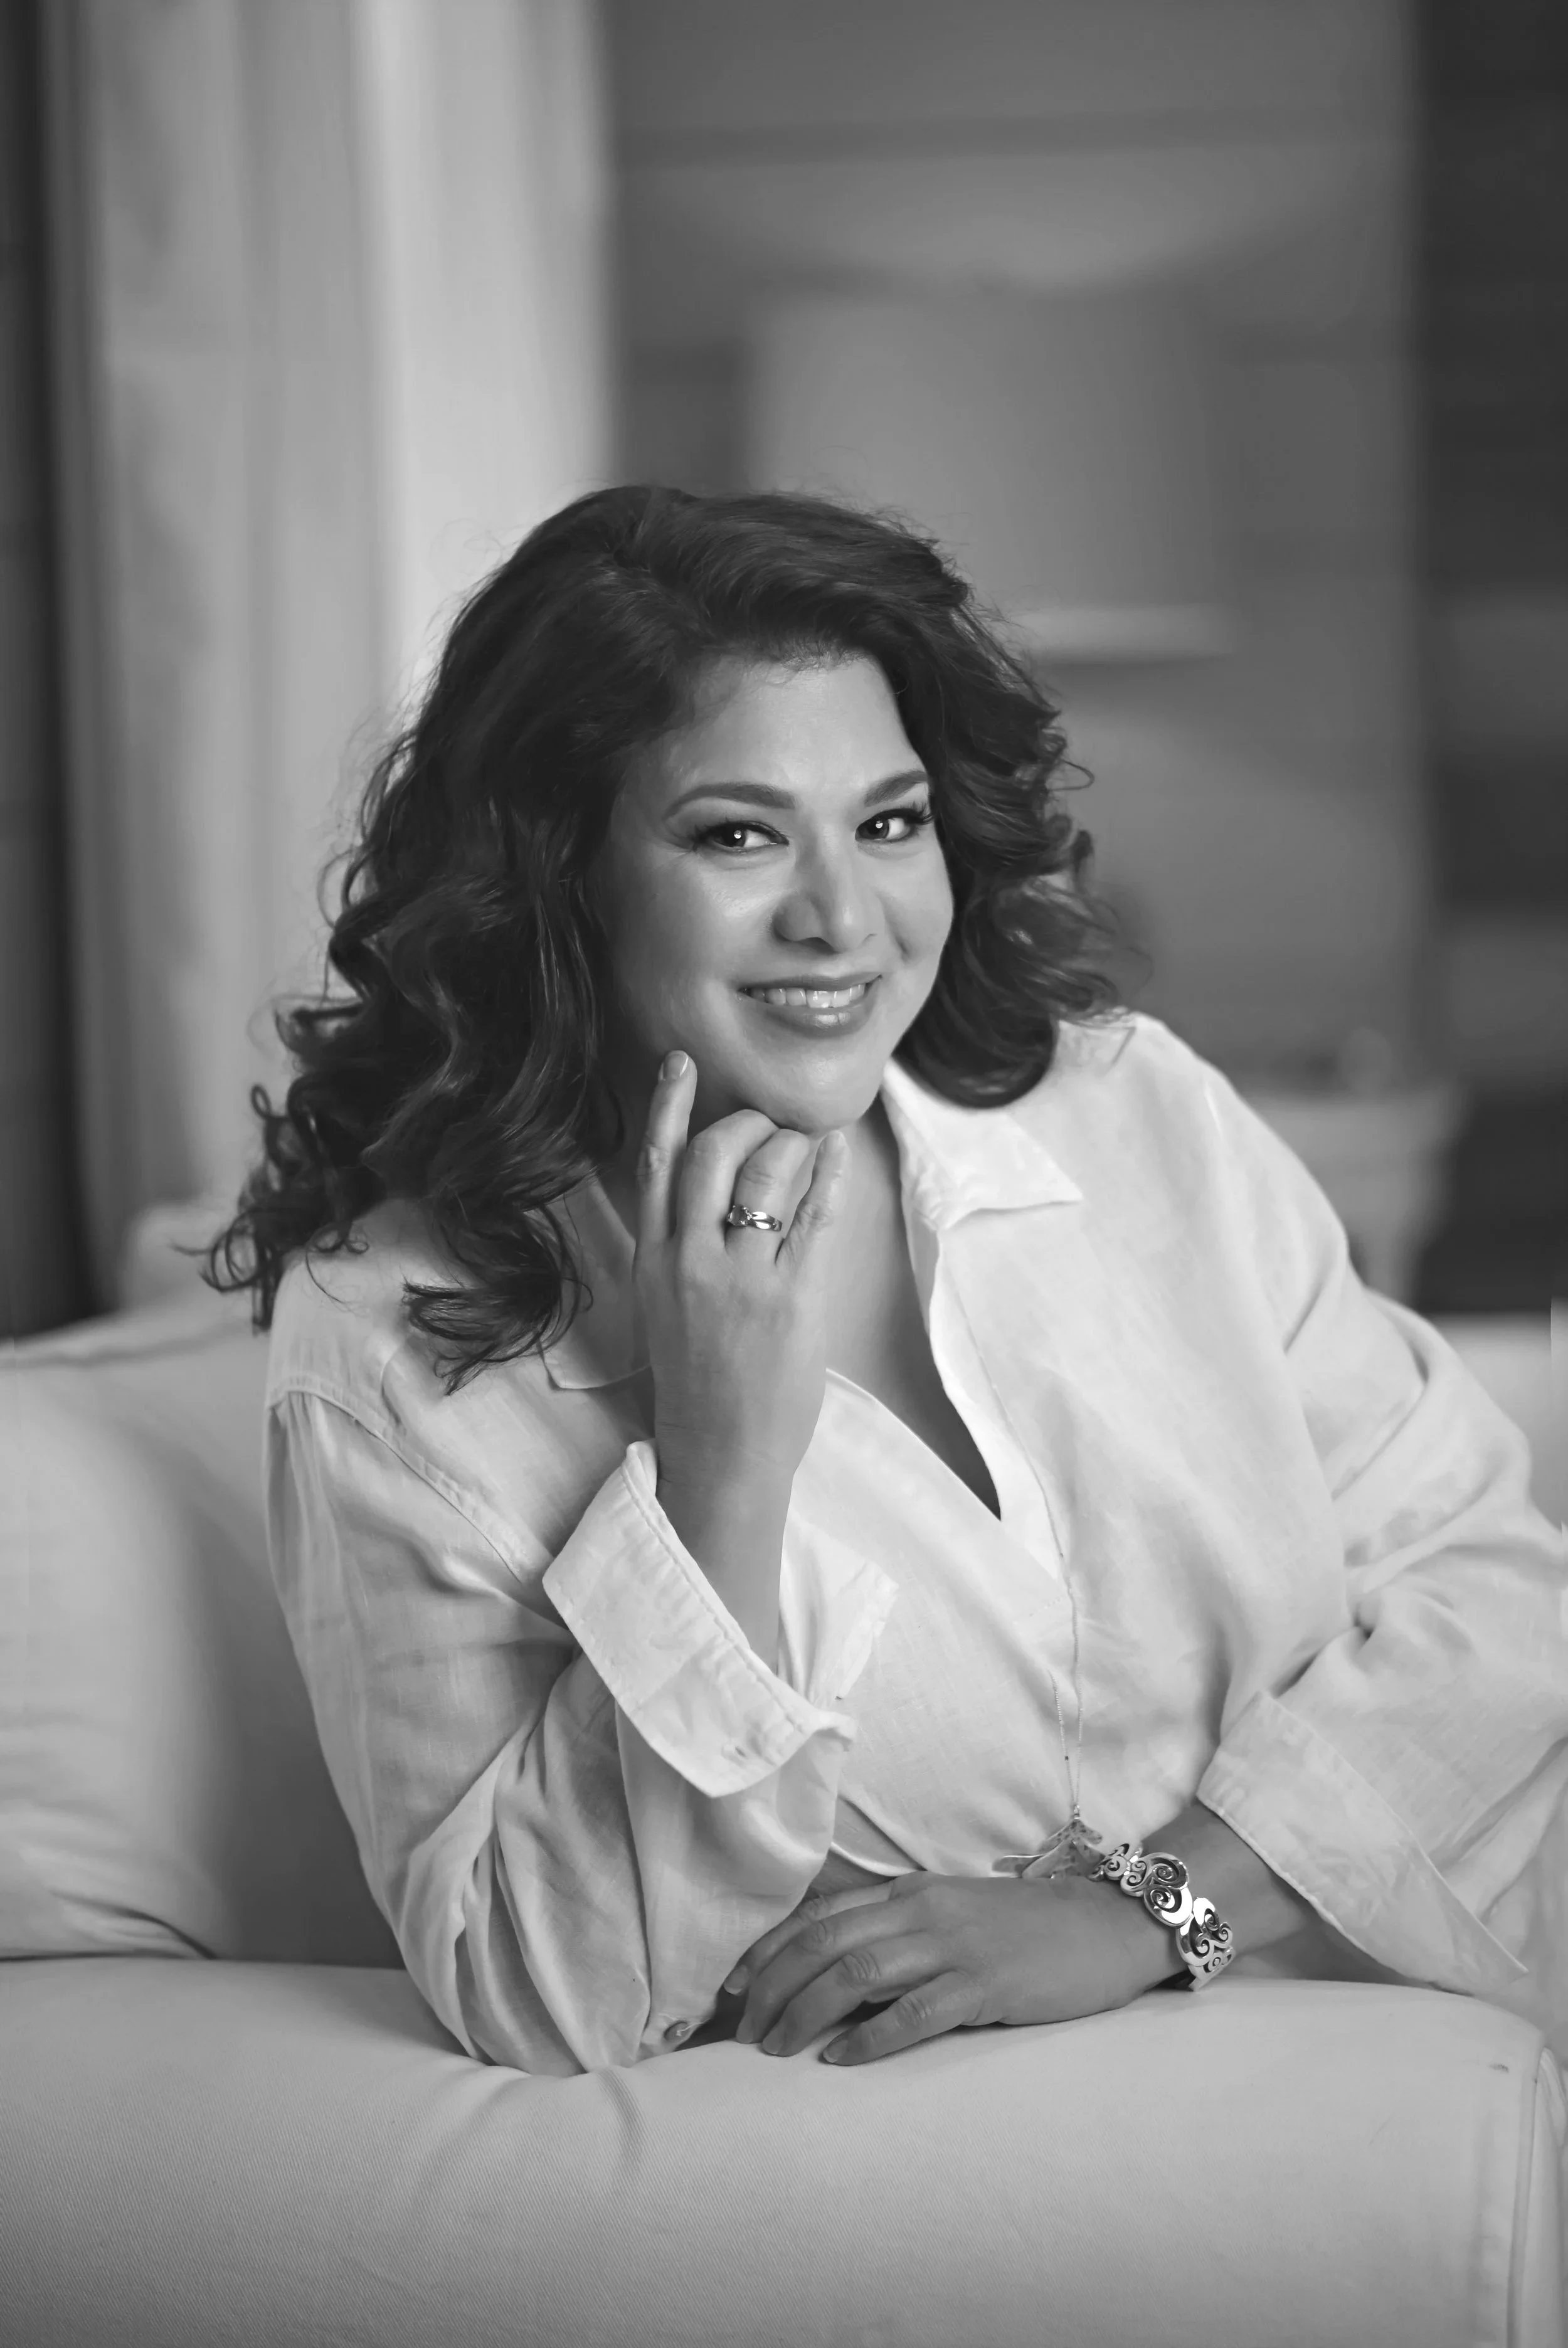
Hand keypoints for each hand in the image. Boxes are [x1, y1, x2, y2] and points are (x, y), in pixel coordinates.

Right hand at [635, 1051, 848, 1492]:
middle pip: (712, 1154)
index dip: (667, 1106)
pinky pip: (814, 1214)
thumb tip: (716, 1186)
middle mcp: (691, 1262)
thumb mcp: (664, 1306)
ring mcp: (742, 1279)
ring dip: (791, 1142)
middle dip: (746, 1123)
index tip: (682, 1063)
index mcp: (653, 1262)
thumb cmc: (698, 1383)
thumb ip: (681, 1247)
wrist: (720, 1453)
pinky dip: (828, 1172)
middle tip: (770, 1123)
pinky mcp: (791, 1298)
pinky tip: (836, 1151)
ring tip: (804, 1144)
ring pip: (765, 1172)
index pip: (656, 1165)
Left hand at [725, 1870, 1175, 2065]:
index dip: (768, 1950)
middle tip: (746, 2031)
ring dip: (808, 2012)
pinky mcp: (986, 1983)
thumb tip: (834, 1974)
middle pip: (825, 1943)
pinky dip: (872, 2036)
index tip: (732, 1988)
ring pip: (858, 1972)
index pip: (820, 1916)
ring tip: (778, 2049)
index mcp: (909, 1893)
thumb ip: (898, 1933)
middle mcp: (922, 1911)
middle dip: (774, 1986)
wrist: (1102, 1926)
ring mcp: (954, 1945)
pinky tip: (844, 2059)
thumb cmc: (1022, 1929)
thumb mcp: (950, 1915)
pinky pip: (916, 2011)